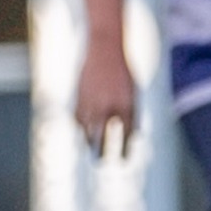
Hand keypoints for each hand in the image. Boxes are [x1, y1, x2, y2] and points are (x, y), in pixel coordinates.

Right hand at [74, 35, 135, 156]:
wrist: (105, 47)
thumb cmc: (122, 70)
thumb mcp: (133, 91)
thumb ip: (132, 113)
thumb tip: (133, 135)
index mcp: (126, 104)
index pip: (125, 135)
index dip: (124, 150)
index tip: (122, 160)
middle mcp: (107, 105)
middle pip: (102, 137)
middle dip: (101, 153)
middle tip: (100, 162)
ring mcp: (91, 101)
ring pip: (87, 129)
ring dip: (88, 141)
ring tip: (90, 147)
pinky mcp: (79, 95)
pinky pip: (77, 118)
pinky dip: (79, 126)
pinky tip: (81, 130)